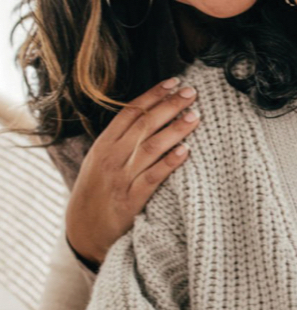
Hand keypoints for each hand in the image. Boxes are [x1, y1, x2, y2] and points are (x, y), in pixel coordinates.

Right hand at [66, 78, 199, 265]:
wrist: (83, 232)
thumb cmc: (97, 191)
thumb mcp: (100, 160)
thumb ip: (122, 139)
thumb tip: (152, 112)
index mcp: (103, 145)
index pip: (131, 112)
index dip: (153, 95)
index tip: (174, 82)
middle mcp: (111, 158)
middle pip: (145, 125)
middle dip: (170, 106)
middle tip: (192, 92)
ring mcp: (121, 179)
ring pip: (151, 147)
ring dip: (175, 130)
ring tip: (195, 116)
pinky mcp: (131, 201)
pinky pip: (153, 178)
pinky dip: (169, 163)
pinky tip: (186, 151)